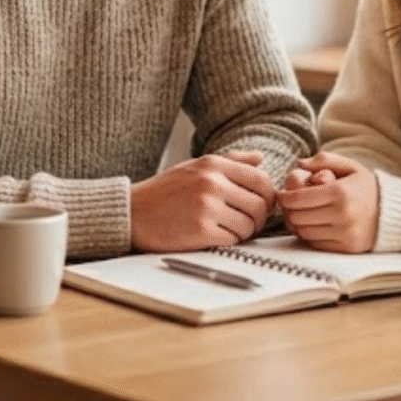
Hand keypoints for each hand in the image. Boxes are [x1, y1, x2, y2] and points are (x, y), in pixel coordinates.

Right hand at [130, 151, 275, 250]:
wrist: (132, 212)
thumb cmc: (166, 190)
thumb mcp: (196, 166)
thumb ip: (232, 161)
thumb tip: (261, 158)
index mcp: (214, 164)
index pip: (261, 179)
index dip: (268, 196)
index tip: (262, 205)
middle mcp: (212, 182)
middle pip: (260, 204)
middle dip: (259, 218)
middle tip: (248, 223)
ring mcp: (206, 206)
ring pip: (248, 225)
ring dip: (243, 232)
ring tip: (228, 229)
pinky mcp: (200, 230)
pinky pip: (232, 240)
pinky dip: (229, 242)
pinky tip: (215, 236)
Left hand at [277, 152, 378, 252]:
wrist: (393, 212)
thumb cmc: (367, 186)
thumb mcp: (350, 166)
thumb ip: (324, 160)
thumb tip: (299, 163)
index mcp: (340, 192)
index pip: (299, 199)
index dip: (285, 197)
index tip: (282, 195)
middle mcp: (342, 214)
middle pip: (298, 217)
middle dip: (289, 211)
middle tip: (288, 206)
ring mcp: (345, 233)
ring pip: (305, 232)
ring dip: (297, 224)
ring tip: (298, 215)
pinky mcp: (347, 248)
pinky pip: (316, 244)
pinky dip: (309, 235)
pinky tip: (312, 225)